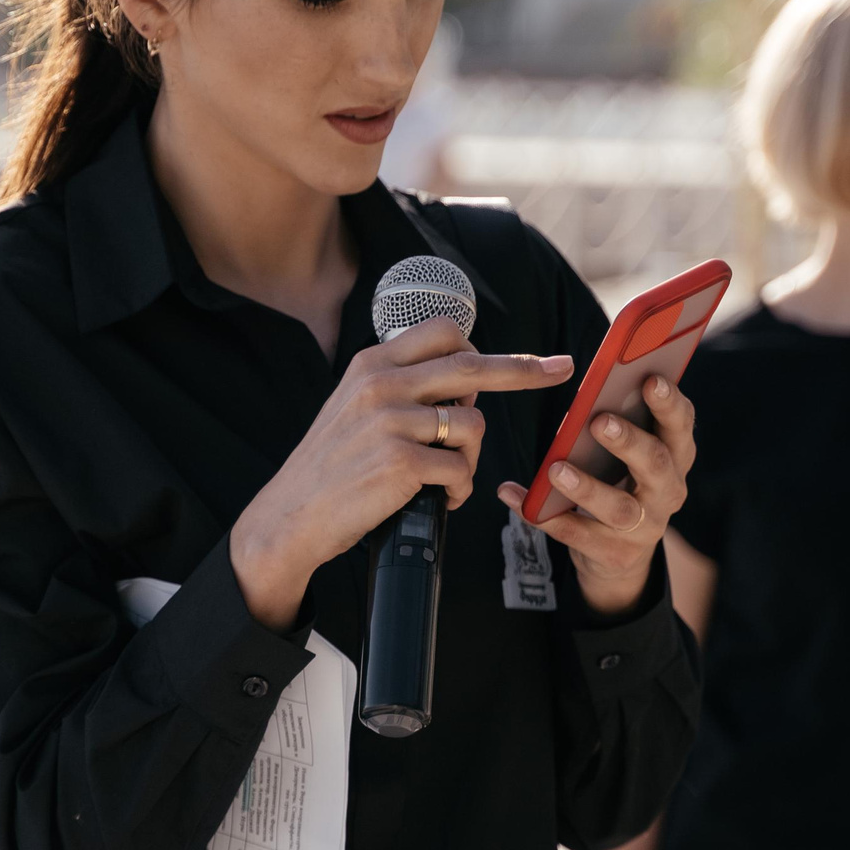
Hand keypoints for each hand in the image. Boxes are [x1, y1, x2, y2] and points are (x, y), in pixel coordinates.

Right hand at [231, 317, 572, 627]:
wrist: (291, 516)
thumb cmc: (332, 467)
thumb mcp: (355, 407)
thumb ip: (402, 385)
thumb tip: (466, 377)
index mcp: (372, 364)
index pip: (444, 332)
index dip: (483, 348)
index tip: (517, 360)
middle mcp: (382, 384)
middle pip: (472, 365)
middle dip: (524, 369)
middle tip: (559, 369)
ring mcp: (391, 421)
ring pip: (473, 424)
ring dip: (473, 458)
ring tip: (448, 479)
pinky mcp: (401, 462)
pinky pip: (462, 469)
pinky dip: (461, 490)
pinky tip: (443, 500)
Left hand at [497, 375, 695, 617]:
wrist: (620, 553)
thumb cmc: (620, 481)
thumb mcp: (630, 452)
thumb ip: (621, 420)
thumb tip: (596, 382)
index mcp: (675, 456)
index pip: (681, 426)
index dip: (669, 403)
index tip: (651, 379)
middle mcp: (668, 491)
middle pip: (655, 464)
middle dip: (628, 441)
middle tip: (598, 420)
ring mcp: (645, 527)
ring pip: (619, 508)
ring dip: (587, 488)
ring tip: (556, 469)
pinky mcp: (616, 555)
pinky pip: (577, 535)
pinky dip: (544, 516)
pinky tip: (513, 494)